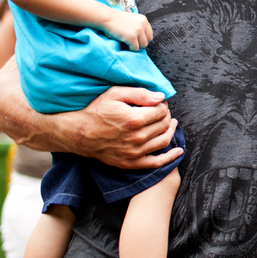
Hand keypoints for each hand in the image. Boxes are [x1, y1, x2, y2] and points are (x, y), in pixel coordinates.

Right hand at [62, 86, 181, 169]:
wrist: (78, 134)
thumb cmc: (96, 111)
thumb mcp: (115, 94)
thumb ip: (140, 94)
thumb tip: (161, 97)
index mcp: (134, 119)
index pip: (162, 111)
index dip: (162, 105)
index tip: (158, 103)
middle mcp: (137, 137)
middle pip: (164, 125)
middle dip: (166, 116)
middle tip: (162, 111)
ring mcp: (134, 152)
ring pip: (164, 141)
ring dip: (171, 131)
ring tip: (170, 124)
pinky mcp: (130, 163)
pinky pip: (155, 163)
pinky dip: (170, 158)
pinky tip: (178, 151)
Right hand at [103, 11, 152, 50]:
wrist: (106, 18)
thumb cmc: (116, 20)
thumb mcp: (132, 19)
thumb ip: (139, 26)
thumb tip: (143, 38)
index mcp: (143, 20)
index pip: (150, 34)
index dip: (143, 39)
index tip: (137, 40)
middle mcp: (143, 24)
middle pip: (148, 40)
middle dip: (140, 43)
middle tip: (132, 43)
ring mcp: (138, 31)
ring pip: (143, 45)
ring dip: (136, 46)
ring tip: (128, 43)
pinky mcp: (132, 37)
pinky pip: (135, 48)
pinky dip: (130, 49)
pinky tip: (125, 44)